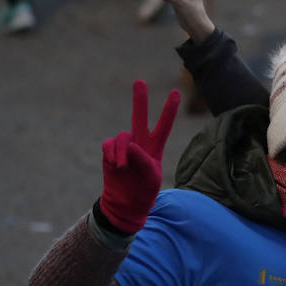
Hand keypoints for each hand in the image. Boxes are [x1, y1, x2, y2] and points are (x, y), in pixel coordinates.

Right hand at [99, 81, 180, 233]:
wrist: (125, 204)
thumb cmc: (143, 192)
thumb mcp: (151, 178)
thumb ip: (143, 159)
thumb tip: (130, 144)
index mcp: (155, 148)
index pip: (164, 126)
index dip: (169, 110)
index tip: (176, 92)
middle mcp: (140, 143)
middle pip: (139, 117)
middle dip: (139, 99)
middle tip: (140, 81)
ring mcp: (124, 147)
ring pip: (122, 137)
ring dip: (122, 152)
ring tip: (123, 167)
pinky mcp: (109, 151)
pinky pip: (108, 144)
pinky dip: (111, 154)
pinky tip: (115, 165)